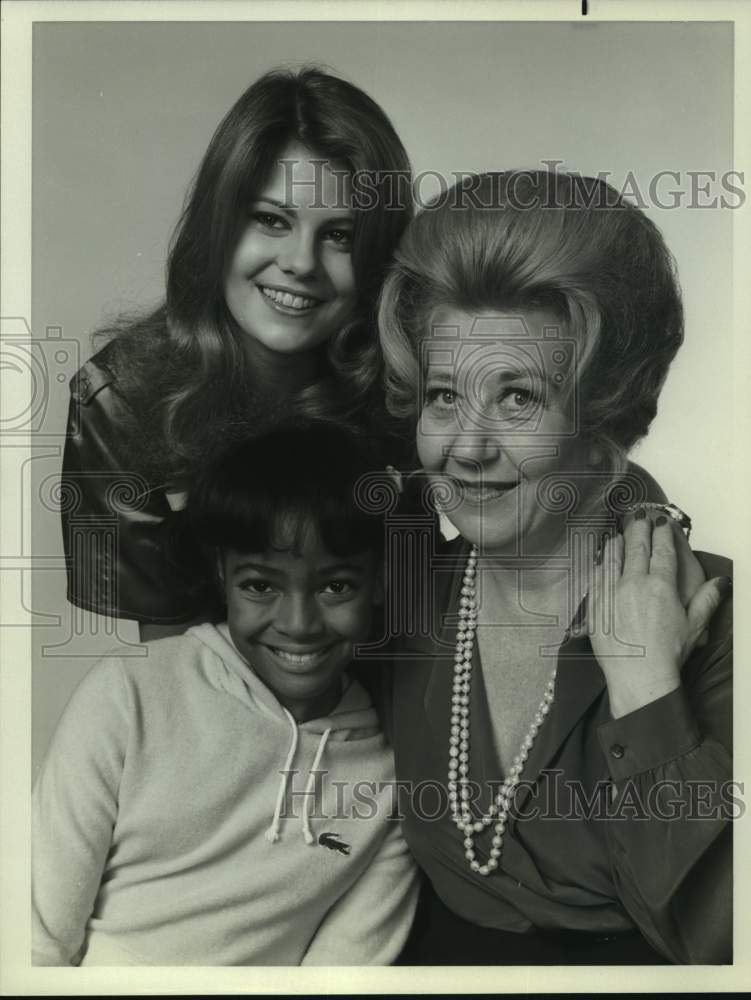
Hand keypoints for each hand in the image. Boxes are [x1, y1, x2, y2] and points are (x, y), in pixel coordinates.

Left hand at [587, 511, 728, 717]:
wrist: (639, 675)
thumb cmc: (667, 653)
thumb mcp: (694, 625)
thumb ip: (707, 599)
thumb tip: (721, 582)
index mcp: (660, 586)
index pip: (662, 551)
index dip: (661, 534)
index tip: (660, 522)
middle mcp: (634, 583)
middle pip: (636, 547)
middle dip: (638, 528)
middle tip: (640, 517)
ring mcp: (611, 592)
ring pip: (612, 557)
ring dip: (617, 542)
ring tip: (619, 534)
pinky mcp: (595, 604)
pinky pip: (595, 576)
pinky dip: (599, 564)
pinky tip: (602, 560)